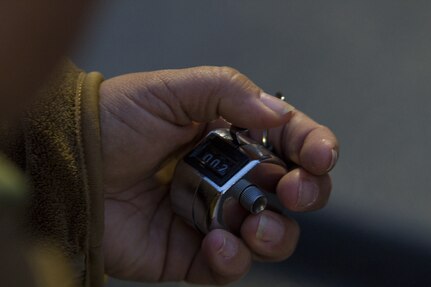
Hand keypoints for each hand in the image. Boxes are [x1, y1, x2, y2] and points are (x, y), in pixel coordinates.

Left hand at [99, 67, 337, 283]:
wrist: (66, 165)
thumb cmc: (113, 121)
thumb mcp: (169, 90)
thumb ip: (226, 92)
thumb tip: (277, 116)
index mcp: (231, 136)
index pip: (289, 142)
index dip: (314, 147)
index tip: (320, 155)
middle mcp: (230, 177)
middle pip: (293, 192)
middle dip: (308, 193)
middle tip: (295, 191)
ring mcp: (214, 217)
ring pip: (272, 235)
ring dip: (276, 234)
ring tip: (254, 224)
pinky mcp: (191, 252)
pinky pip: (230, 267)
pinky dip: (233, 260)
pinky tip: (216, 242)